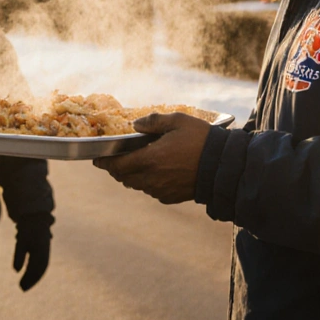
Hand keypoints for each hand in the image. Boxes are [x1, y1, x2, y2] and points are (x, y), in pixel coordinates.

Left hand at [12, 224, 49, 290]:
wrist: (35, 217)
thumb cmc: (27, 229)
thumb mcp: (20, 242)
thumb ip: (19, 256)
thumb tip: (16, 271)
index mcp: (40, 251)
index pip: (35, 269)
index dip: (29, 279)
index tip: (21, 286)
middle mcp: (45, 252)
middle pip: (40, 270)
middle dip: (32, 280)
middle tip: (22, 289)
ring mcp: (46, 251)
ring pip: (42, 268)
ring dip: (35, 277)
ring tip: (25, 284)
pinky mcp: (44, 250)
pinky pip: (42, 263)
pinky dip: (37, 271)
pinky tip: (30, 275)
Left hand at [93, 112, 211, 203]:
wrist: (223, 167)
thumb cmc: (201, 140)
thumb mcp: (178, 121)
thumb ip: (153, 121)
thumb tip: (135, 125)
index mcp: (149, 159)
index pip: (117, 166)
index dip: (104, 163)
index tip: (97, 159)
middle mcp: (151, 178)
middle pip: (124, 177)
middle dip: (116, 169)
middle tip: (116, 160)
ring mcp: (160, 190)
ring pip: (137, 185)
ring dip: (132, 176)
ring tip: (136, 164)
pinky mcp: (170, 197)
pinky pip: (152, 191)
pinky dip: (148, 183)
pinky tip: (156, 173)